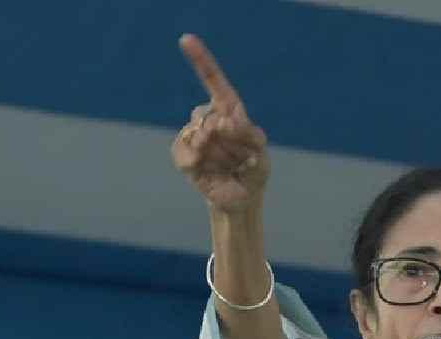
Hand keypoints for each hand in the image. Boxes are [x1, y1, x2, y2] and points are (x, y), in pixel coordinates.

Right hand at [172, 34, 269, 214]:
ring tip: (231, 166)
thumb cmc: (253, 168)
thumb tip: (220, 122)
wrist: (242, 196)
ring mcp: (192, 134)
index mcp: (228, 108)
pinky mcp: (181, 153)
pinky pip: (190, 154)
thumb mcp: (259, 148)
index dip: (200, 60)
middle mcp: (207, 117)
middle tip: (243, 158)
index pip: (214, 81)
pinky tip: (214, 171)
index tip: (186, 40)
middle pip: (216, 117)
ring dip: (224, 156)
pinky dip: (206, 165)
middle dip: (236, 142)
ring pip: (205, 137)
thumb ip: (245, 131)